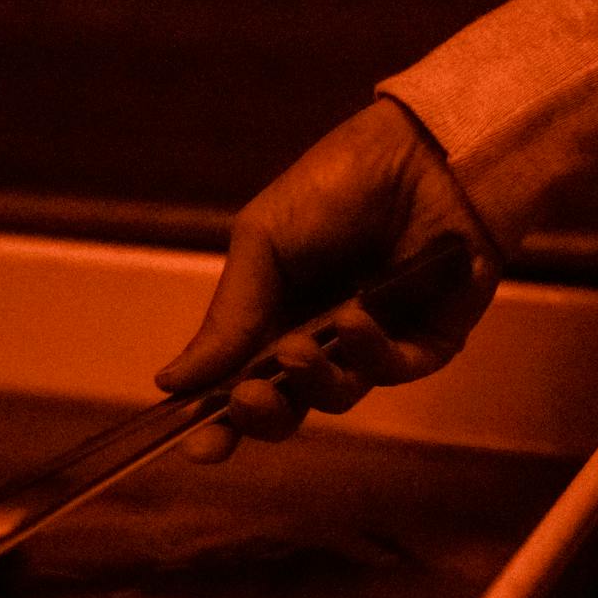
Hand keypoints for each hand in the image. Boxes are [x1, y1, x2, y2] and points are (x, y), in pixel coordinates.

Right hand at [154, 98, 503, 462]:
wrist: (422, 151)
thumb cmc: (335, 185)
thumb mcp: (262, 242)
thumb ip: (226, 317)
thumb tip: (170, 383)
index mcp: (273, 315)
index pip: (240, 384)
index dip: (218, 422)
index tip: (195, 446)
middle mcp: (322, 338)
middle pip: (288, 407)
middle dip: (263, 415)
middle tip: (248, 400)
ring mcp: (375, 344)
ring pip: (338, 395)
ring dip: (314, 378)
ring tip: (301, 348)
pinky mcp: (427, 341)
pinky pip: (393, 371)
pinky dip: (369, 352)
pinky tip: (356, 320)